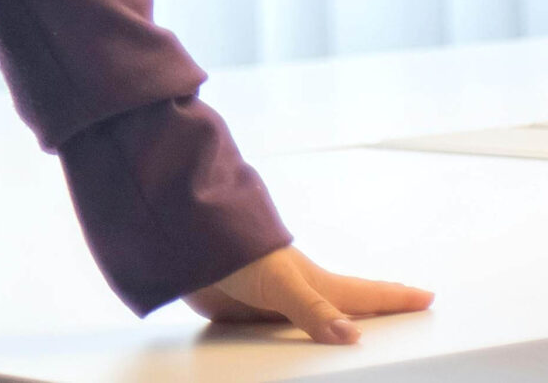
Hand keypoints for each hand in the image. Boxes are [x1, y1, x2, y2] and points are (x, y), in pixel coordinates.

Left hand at [184, 244, 432, 344]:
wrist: (184, 245)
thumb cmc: (237, 251)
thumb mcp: (279, 281)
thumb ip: (312, 310)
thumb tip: (352, 339)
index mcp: (318, 285)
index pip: (367, 295)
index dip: (397, 298)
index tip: (429, 297)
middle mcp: (302, 299)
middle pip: (347, 316)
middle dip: (376, 324)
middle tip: (406, 332)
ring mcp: (276, 310)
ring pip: (314, 334)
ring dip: (334, 344)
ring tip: (361, 356)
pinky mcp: (249, 322)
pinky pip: (280, 345)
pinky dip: (294, 354)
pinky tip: (296, 367)